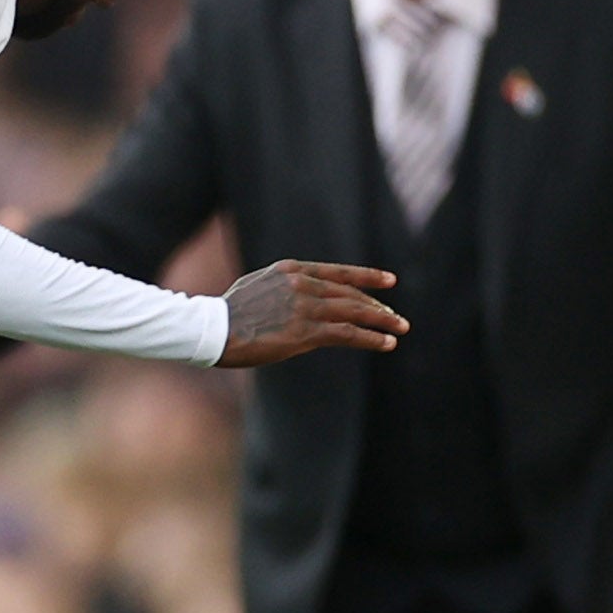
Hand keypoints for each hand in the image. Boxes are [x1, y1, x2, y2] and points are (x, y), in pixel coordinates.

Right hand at [215, 261, 403, 367]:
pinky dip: (370, 338)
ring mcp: (305, 306)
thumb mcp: (258, 287)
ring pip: (355, 311)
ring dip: (382, 321)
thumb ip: (283, 287)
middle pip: (350, 293)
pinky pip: (347, 333)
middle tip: (396, 317)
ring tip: (399, 329)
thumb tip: (299, 297)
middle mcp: (302, 283)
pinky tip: (386, 343)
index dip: (367, 276)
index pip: (338, 272)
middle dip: (377, 306)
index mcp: (291, 269)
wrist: (212, 329)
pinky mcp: (305, 332)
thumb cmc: (228, 313)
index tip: (388, 281)